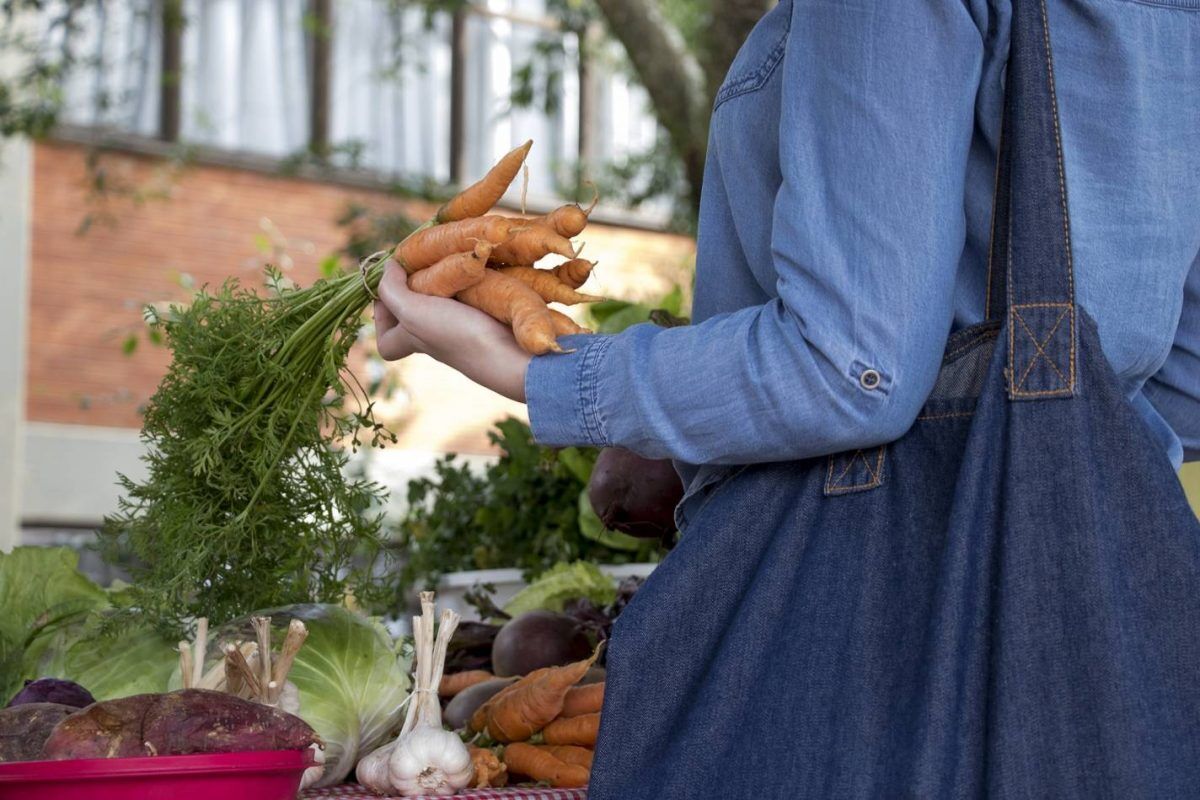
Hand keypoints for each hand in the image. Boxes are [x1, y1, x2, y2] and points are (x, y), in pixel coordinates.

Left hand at [374, 264, 531, 401]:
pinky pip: (474, 293)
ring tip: (446, 256)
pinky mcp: (490, 315)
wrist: (510, 353)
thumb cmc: (457, 336)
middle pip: (416, 315)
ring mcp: (465, 326)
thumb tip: (387, 266)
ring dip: (445, 276)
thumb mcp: (413, 313)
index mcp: (417, 340)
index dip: (381, 318)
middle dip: (417, 287)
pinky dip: (472, 276)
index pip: (388, 342)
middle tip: (422, 265)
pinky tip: (473, 263)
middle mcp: (438, 335)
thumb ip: (392, 291)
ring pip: (446, 300)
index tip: (389, 288)